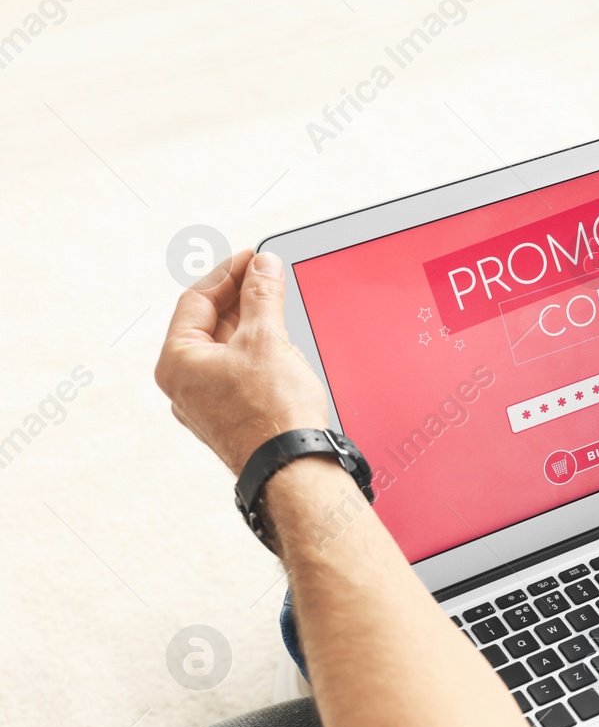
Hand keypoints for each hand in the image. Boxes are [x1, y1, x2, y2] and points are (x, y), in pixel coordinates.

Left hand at [155, 250, 328, 475]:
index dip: (229, 273)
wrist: (293, 469)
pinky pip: (236, 374)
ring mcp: (206, 405)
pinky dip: (256, 353)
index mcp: (177, 361)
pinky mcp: (231, 419)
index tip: (254, 258)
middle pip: (208, 325)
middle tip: (267, 276)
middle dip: (240, 298)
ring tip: (277, 306)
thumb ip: (262, 295)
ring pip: (224, 350)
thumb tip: (262, 266)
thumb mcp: (267, 338)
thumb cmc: (272, 414)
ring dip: (250, 325)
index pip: (196, 300)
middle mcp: (183, 385)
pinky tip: (279, 347)